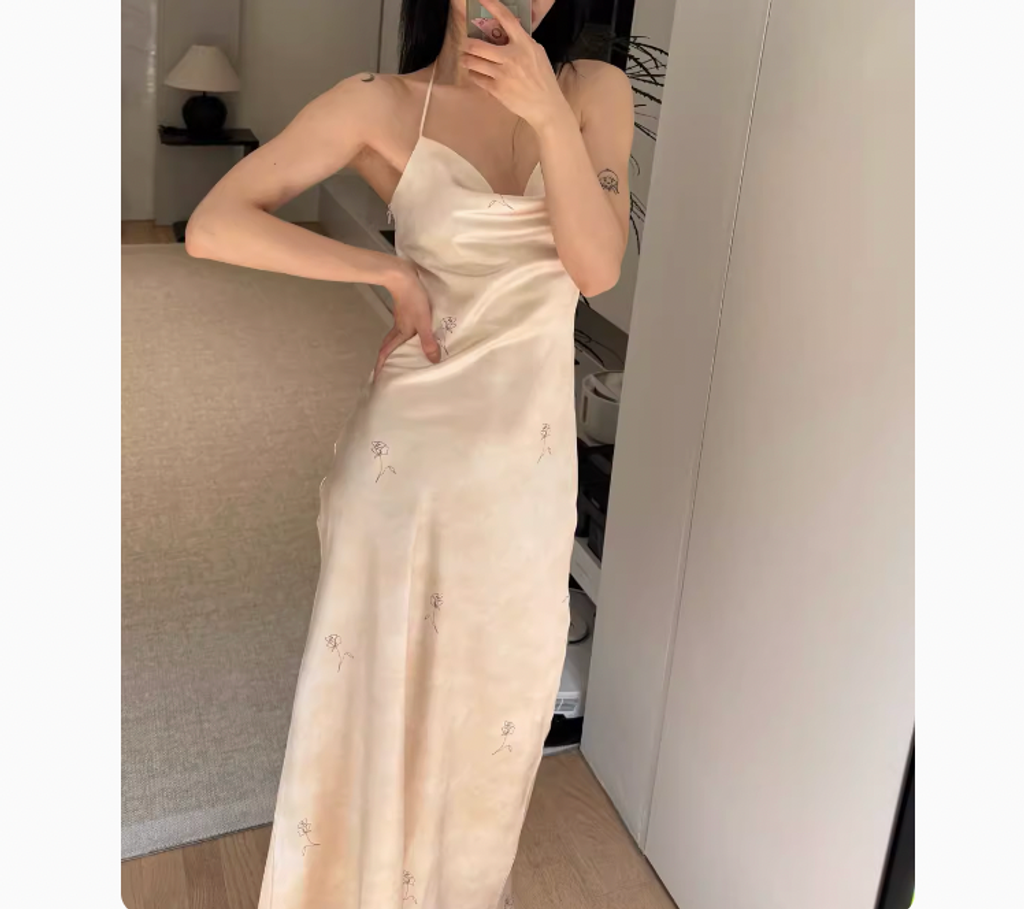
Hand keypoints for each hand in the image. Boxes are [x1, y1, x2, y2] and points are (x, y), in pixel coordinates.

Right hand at [375, 261, 439, 378]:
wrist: (403, 276)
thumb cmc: (413, 299)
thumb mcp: (423, 322)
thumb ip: (428, 341)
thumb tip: (433, 361)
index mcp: (401, 333)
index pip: (386, 352)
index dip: (381, 364)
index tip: (376, 376)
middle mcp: (399, 327)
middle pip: (389, 345)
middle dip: (387, 357)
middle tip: (389, 368)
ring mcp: (402, 317)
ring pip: (397, 335)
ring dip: (398, 345)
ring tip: (405, 354)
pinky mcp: (406, 308)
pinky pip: (404, 326)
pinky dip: (407, 333)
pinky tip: (415, 332)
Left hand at [461, 0, 572, 131]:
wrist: (546, 106)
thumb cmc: (543, 79)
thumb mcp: (537, 54)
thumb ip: (523, 43)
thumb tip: (507, 33)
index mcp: (525, 45)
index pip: (507, 19)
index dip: (492, 6)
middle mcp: (512, 57)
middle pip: (478, 45)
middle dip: (468, 45)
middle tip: (466, 45)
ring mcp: (503, 74)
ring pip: (474, 62)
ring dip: (467, 60)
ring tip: (466, 60)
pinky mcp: (497, 90)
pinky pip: (477, 78)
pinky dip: (474, 75)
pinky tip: (476, 74)